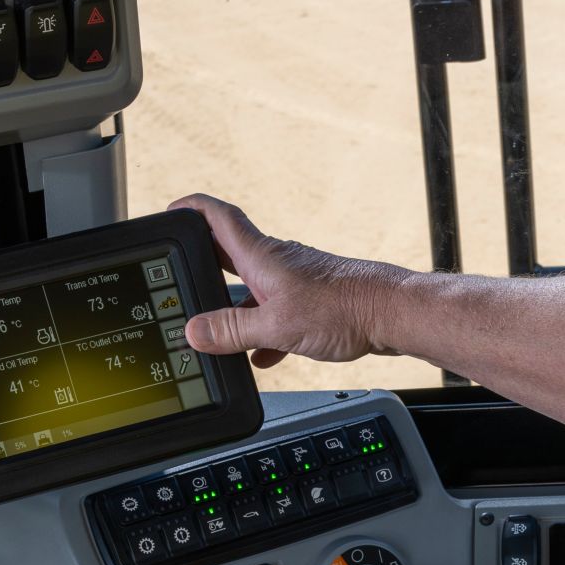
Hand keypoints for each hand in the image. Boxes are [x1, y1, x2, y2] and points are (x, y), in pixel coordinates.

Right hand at [173, 194, 404, 369]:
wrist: (393, 314)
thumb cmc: (344, 308)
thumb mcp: (277, 326)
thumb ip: (233, 330)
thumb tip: (195, 332)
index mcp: (262, 257)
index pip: (219, 218)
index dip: (192, 210)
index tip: (171, 211)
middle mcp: (277, 263)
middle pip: (231, 254)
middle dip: (206, 266)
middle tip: (184, 278)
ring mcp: (296, 282)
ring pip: (254, 291)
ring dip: (236, 308)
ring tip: (219, 332)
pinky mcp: (314, 303)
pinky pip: (278, 315)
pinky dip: (265, 332)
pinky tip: (263, 355)